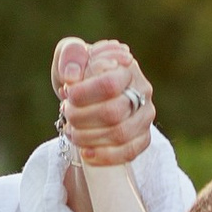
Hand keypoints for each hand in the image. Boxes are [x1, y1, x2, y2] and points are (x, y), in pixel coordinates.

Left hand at [54, 35, 155, 166]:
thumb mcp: (71, 57)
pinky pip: (129, 152)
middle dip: (81, 117)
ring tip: (71, 131)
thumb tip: (72, 76)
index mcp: (127, 67)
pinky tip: (86, 152)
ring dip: (88, 137)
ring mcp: (145, 116)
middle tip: (66, 113)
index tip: (67, 93)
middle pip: (114, 112)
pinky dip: (104, 155)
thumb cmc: (80, 74)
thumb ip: (70, 55)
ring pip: (120, 134)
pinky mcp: (143, 137)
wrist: (88, 97)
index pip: (110, 84)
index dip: (83, 94)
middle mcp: (142, 90)